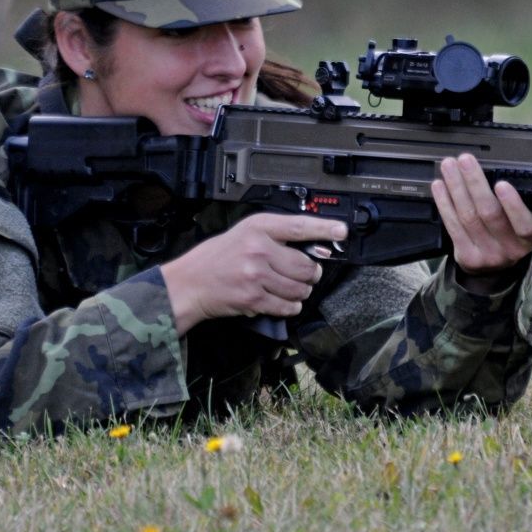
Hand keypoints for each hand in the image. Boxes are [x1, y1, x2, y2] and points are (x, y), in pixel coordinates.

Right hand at [160, 213, 347, 334]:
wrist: (189, 283)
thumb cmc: (217, 258)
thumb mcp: (244, 234)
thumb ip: (275, 237)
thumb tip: (313, 246)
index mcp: (257, 227)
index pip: (299, 226)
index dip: (324, 228)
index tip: (342, 231)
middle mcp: (258, 249)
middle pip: (306, 265)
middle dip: (311, 273)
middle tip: (306, 274)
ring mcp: (256, 275)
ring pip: (300, 288)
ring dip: (301, 292)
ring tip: (290, 288)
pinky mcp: (254, 298)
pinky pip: (288, 305)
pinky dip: (290, 306)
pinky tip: (281, 301)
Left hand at [431, 153, 531, 288]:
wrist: (498, 265)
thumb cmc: (516, 230)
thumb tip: (528, 171)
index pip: (525, 224)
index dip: (513, 205)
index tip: (502, 183)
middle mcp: (511, 248)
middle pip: (489, 214)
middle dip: (475, 183)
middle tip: (465, 160)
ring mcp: (488, 255)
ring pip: (468, 217)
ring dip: (456, 188)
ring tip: (449, 166)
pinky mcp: (467, 256)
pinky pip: (453, 226)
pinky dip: (444, 203)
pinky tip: (440, 186)